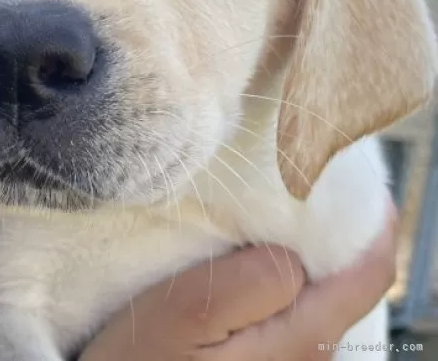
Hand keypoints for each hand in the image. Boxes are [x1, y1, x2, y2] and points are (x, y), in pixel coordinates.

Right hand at [80, 202, 397, 359]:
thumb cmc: (144, 360)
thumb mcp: (190, 312)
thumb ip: (255, 279)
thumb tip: (294, 252)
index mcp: (300, 340)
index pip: (367, 276)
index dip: (371, 221)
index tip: (346, 173)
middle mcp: (308, 353)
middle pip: (344, 278)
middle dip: (325, 225)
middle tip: (289, 178)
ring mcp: (287, 355)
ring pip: (313, 288)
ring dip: (296, 244)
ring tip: (262, 206)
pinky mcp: (265, 355)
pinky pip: (290, 302)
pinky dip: (276, 266)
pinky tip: (243, 251)